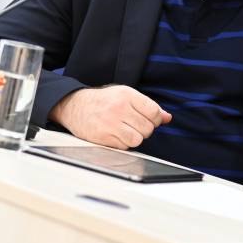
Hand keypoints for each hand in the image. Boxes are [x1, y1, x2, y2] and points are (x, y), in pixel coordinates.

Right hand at [49, 85, 171, 148]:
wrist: (75, 106)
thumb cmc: (103, 101)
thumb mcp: (125, 95)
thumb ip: (147, 106)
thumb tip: (167, 118)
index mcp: (127, 95)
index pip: (154, 112)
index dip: (155, 119)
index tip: (149, 119)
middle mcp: (119, 108)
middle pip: (148, 128)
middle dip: (144, 129)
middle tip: (134, 125)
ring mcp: (111, 124)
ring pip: (138, 140)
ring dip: (135, 138)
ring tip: (126, 131)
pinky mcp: (103, 137)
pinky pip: (125, 147)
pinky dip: (123, 144)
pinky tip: (116, 135)